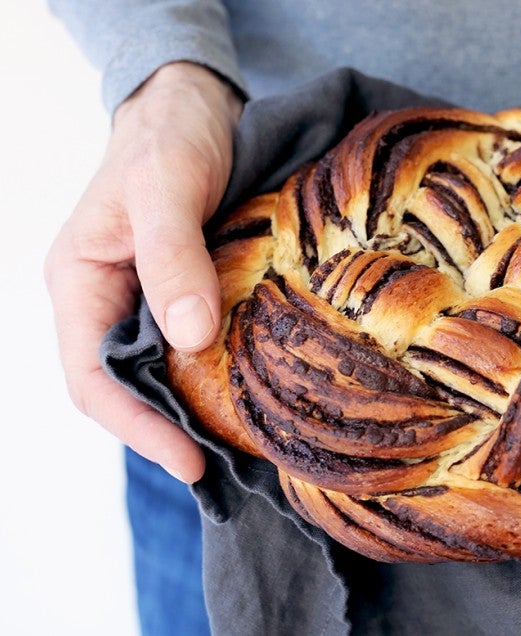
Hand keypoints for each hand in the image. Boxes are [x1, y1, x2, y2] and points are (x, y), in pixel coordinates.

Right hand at [45, 62, 241, 481]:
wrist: (192, 106)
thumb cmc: (167, 137)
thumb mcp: (164, 189)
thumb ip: (172, 258)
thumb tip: (192, 337)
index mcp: (80, 284)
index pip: (92, 380)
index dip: (137, 428)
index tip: (190, 461)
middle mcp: (107, 301)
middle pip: (127, 387)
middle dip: (169, 429)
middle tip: (230, 463)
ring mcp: (146, 298)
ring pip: (162, 371)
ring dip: (196, 407)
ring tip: (247, 440)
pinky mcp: (184, 291)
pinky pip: (193, 345)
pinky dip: (217, 372)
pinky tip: (254, 388)